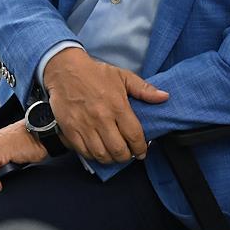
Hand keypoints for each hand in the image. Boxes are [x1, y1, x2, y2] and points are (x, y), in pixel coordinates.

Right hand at [42, 47, 166, 163]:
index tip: (142, 151)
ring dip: (111, 159)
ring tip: (114, 154)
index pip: (134, 135)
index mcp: (117, 106)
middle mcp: (102, 118)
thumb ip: (144, 89)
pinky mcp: (70, 130)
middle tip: (128, 154)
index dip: (141, 148)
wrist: (65, 70)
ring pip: (101, 155)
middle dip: (127, 156)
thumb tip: (164, 97)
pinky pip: (84, 152)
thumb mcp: (123, 76)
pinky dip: (93, 156)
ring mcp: (84, 126)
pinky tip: (98, 151)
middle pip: (118, 150)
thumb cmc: (95, 73)